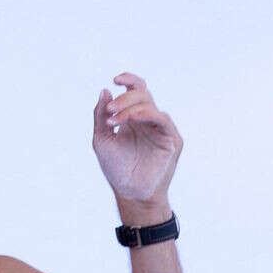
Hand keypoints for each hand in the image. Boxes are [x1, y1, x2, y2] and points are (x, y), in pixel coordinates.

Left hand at [91, 72, 182, 208]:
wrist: (129, 193)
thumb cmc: (116, 169)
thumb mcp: (102, 139)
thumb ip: (101, 116)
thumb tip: (104, 91)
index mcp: (133, 118)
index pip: (136, 91)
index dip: (129, 80)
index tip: (115, 79)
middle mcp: (148, 121)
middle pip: (141, 95)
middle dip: (124, 99)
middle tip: (109, 111)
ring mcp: (160, 129)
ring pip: (150, 105)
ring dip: (130, 107)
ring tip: (114, 119)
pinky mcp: (171, 139)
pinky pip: (161, 119)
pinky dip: (147, 114)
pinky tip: (133, 117)